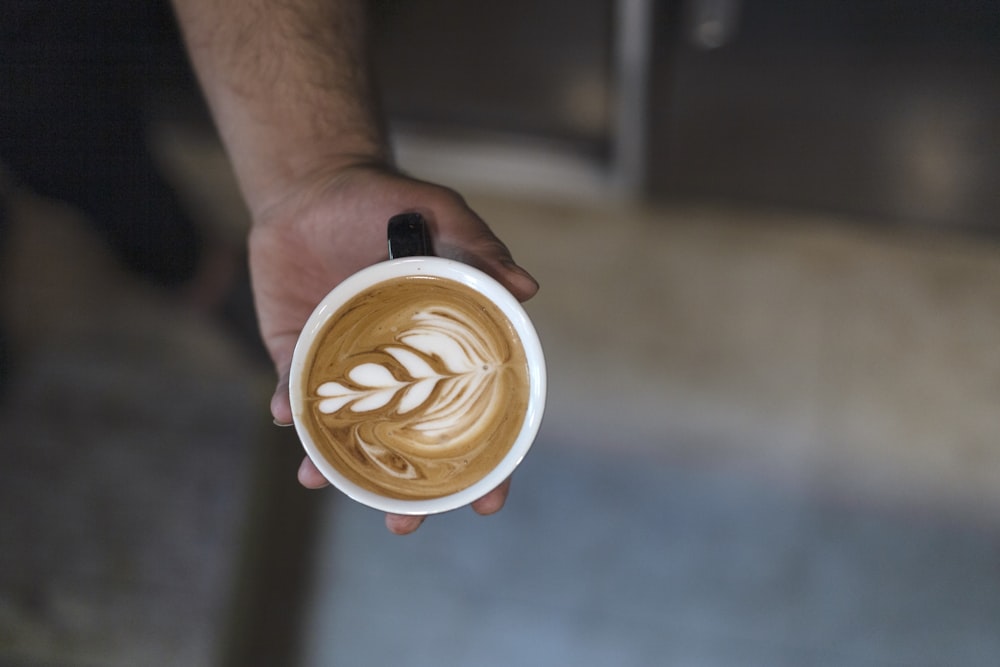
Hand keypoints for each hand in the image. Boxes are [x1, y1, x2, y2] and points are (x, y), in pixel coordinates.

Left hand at [248, 163, 538, 533]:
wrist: (313, 183)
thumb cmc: (386, 197)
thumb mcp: (439, 212)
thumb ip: (478, 247)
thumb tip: (527, 288)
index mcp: (439, 345)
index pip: (472, 414)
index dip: (486, 461)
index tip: (488, 501)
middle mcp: (395, 367)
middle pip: (408, 444)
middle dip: (408, 494)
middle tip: (405, 525)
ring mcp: (344, 366)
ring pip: (346, 433)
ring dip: (335, 468)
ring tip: (322, 484)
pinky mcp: (294, 351)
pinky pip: (291, 392)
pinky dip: (286, 409)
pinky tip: (284, 415)